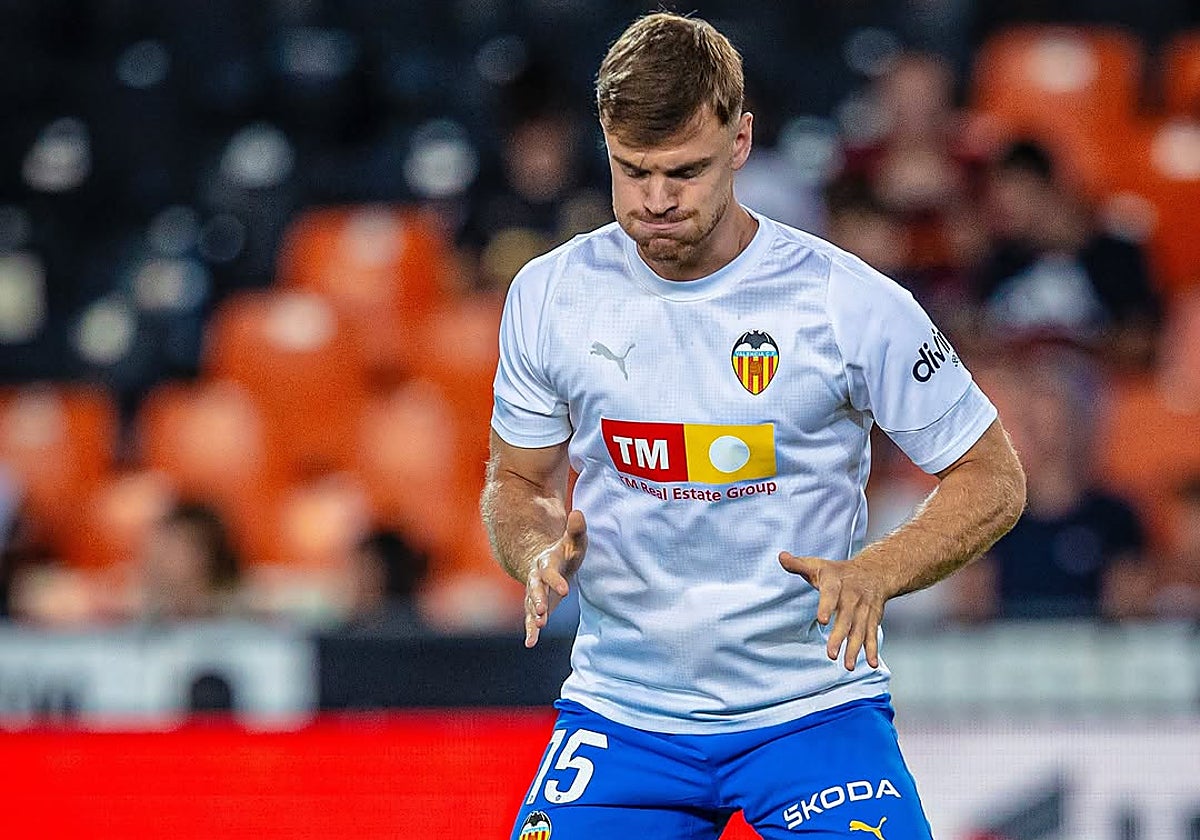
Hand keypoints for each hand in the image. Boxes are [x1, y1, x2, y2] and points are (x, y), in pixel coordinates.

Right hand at [525, 509, 586, 647]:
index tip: (565, 590)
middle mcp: (536, 578)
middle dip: (537, 600)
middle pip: (534, 589)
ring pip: (530, 604)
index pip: (550, 572)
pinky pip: (530, 618)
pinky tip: (530, 644)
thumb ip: (576, 530)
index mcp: (547, 562)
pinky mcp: (535, 605)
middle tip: (541, 612)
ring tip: (538, 628)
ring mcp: (533, 592)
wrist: (546, 562)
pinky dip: (531, 630)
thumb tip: (578, 513)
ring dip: (533, 617)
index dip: (555, 580)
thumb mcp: (573, 541)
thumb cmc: (565, 552)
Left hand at [779, 552, 892, 670]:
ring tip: (848, 665)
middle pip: (846, 618)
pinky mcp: (873, 618)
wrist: (875, 571)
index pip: (831, 594)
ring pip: (860, 630)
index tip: (822, 620)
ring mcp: (864, 609)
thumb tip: (781, 557)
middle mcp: (853, 596)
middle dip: (839, 636)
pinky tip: (870, 663)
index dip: (827, 606)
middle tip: (831, 654)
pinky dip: (872, 649)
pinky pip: (873, 634)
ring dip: (855, 649)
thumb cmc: (839, 571)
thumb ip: (798, 564)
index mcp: (837, 582)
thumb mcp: (818, 564)